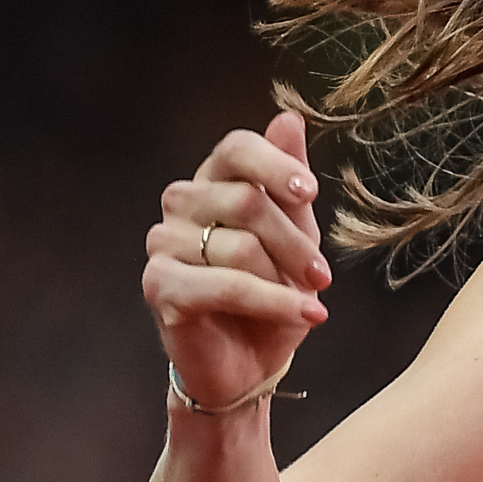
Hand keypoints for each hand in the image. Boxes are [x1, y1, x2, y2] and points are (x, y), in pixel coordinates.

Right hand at [144, 111, 331, 413]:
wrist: (249, 365)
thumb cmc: (273, 295)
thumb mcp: (296, 236)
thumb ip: (289, 183)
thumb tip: (288, 117)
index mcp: (212, 182)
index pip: (236, 147)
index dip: (275, 164)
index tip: (310, 192)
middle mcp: (180, 204)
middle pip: (246, 200)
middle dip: (296, 243)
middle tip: (322, 276)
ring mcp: (163, 244)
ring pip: (240, 245)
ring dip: (285, 280)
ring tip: (307, 302)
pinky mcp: (160, 286)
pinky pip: (227, 285)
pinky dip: (274, 302)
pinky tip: (309, 315)